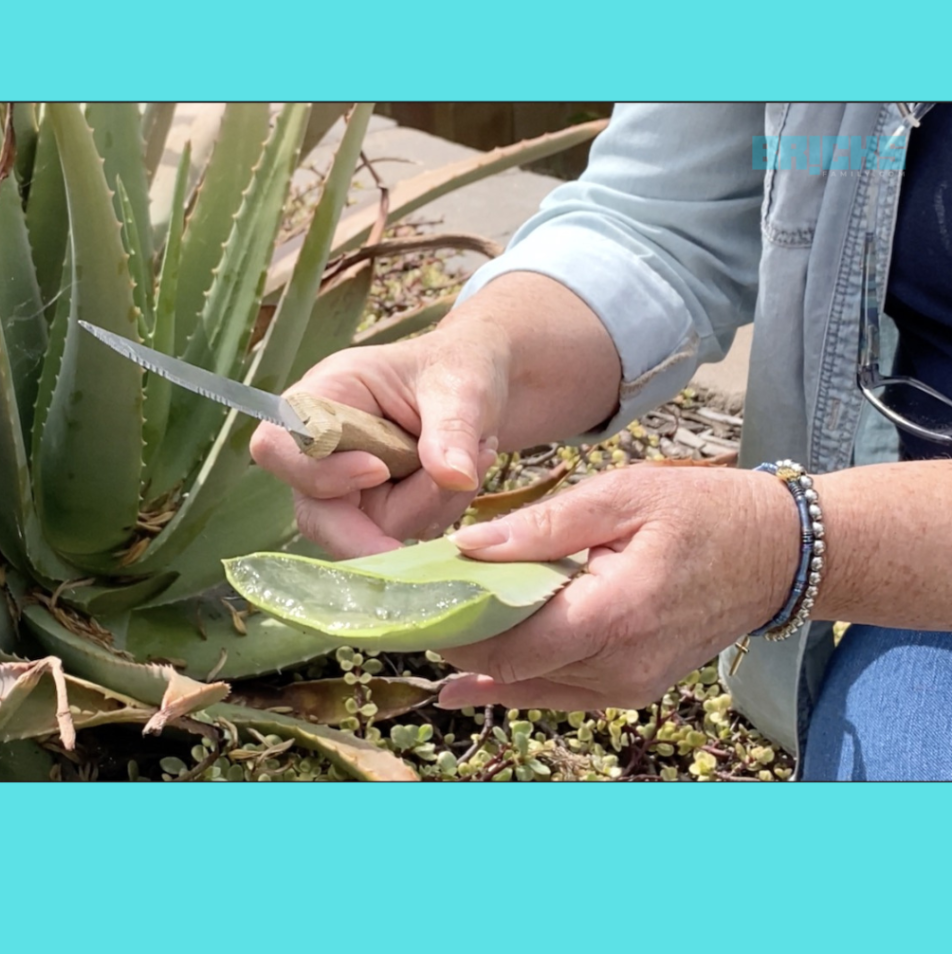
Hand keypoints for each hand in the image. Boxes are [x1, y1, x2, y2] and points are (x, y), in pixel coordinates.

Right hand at [250, 323, 509, 557]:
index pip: (280, 447)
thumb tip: (455, 476)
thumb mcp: (460, 386)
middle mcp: (325, 450)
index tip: (378, 469)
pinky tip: (465, 475)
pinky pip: (403, 534)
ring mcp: (350, 488)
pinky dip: (440, 511)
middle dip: (368, 533)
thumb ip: (452, 428)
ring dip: (429, 505)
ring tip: (476, 454)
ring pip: (371, 530)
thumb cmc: (456, 368)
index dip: (318, 472)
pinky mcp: (379, 512)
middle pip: (314, 513)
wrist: (481, 385)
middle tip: (412, 545)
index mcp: (323, 398)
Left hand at [436, 464, 798, 711]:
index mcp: (615, 614)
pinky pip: (556, 690)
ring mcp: (627, 685)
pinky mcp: (630, 687)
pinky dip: (511, 680)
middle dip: (457, 638)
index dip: (453, 625)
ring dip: (481, 656)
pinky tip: (464, 682)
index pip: (509, 642)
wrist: (776, 554)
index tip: (411, 597)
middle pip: (511, 668)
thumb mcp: (622, 496)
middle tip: (411, 605)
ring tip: (432, 623)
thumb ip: (543, 526)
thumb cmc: (702, 512)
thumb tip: (468, 547)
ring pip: (529, 685)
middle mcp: (619, 666)